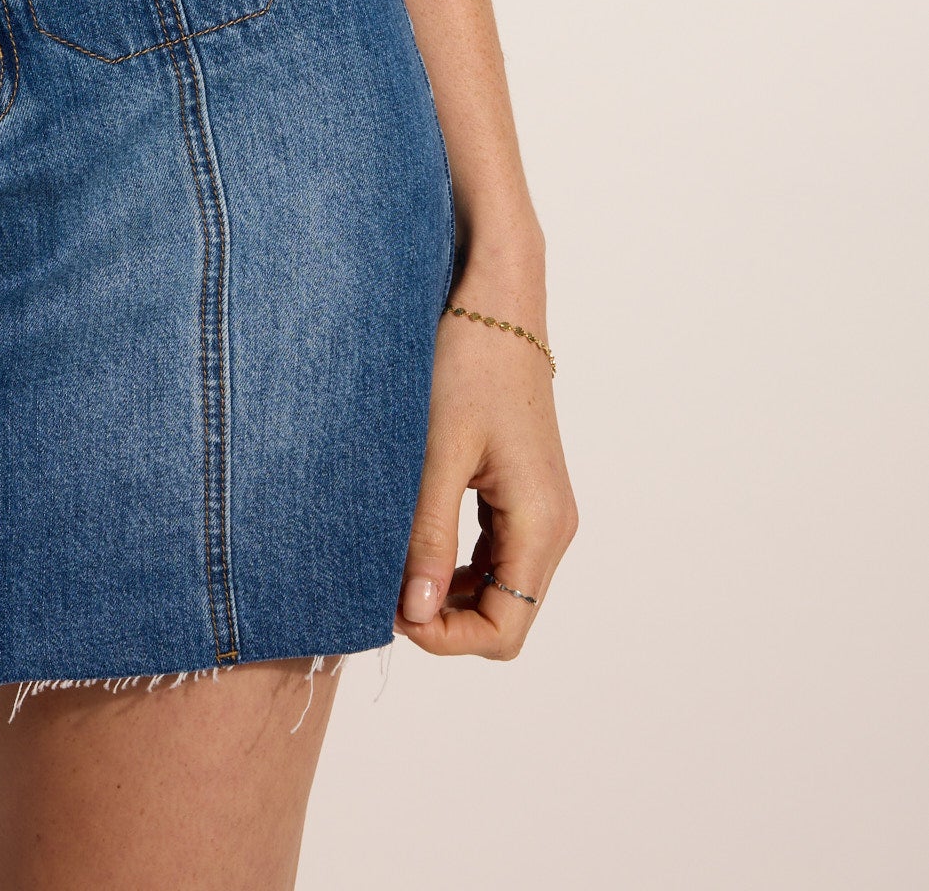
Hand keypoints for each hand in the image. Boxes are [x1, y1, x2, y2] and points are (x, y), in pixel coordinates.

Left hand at [394, 300, 576, 657]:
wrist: (494, 298)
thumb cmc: (466, 361)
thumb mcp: (437, 452)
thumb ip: (428, 537)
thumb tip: (414, 615)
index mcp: (541, 524)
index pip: (504, 630)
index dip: (445, 637)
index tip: (389, 607)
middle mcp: (553, 525)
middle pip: (505, 616)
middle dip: (444, 617)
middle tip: (382, 584)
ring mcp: (542, 508)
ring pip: (499, 588)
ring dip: (447, 591)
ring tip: (391, 560)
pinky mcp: (524, 490)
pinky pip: (495, 553)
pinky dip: (456, 560)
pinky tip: (413, 536)